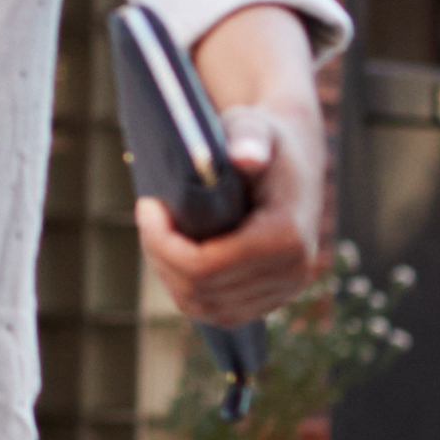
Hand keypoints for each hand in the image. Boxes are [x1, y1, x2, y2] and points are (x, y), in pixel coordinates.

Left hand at [136, 98, 331, 331]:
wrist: (293, 156)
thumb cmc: (263, 137)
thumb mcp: (252, 127)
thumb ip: (248, 138)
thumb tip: (245, 157)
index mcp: (287, 237)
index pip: (205, 267)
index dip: (163, 243)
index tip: (146, 205)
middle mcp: (292, 273)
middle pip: (200, 292)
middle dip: (161, 256)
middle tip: (147, 215)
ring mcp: (284, 291)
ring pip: (206, 308)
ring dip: (171, 274)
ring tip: (158, 232)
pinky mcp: (272, 298)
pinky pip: (218, 312)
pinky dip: (188, 288)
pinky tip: (175, 251)